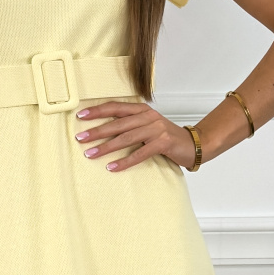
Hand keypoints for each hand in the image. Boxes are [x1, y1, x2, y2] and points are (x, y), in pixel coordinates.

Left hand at [74, 100, 194, 172]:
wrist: (193, 144)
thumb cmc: (166, 137)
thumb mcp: (147, 126)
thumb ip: (130, 125)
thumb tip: (103, 130)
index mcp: (142, 110)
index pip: (116, 107)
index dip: (97, 111)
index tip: (81, 116)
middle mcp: (148, 117)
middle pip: (117, 123)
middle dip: (97, 131)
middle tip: (80, 138)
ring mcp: (156, 129)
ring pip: (126, 138)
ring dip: (106, 147)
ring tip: (91, 154)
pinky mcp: (163, 143)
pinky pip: (140, 154)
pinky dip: (124, 161)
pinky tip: (112, 167)